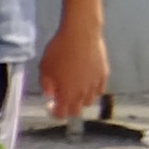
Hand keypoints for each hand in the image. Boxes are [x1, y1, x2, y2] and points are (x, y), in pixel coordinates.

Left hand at [39, 10, 107, 126]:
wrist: (81, 34)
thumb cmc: (59, 49)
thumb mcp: (44, 67)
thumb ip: (46, 84)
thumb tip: (50, 94)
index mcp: (66, 93)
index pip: (61, 114)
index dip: (54, 113)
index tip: (50, 105)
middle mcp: (82, 93)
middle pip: (76, 112)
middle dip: (68, 109)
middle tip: (63, 100)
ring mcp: (95, 85)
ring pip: (89, 101)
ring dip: (81, 100)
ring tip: (76, 91)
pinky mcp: (104, 75)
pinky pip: (99, 89)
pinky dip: (93, 90)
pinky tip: (87, 83)